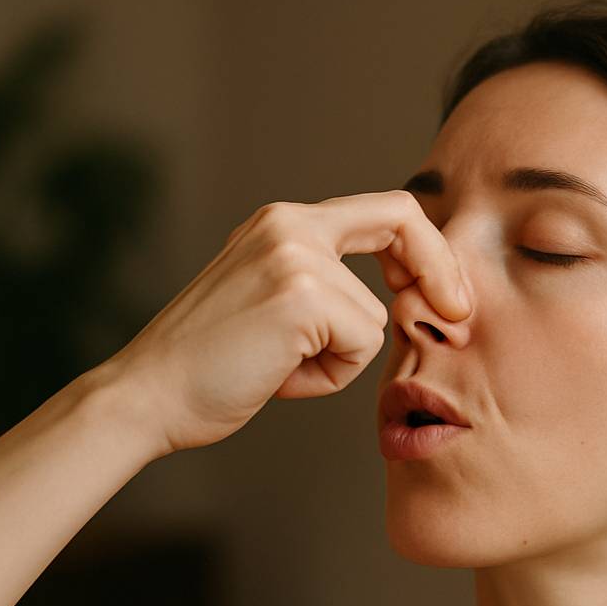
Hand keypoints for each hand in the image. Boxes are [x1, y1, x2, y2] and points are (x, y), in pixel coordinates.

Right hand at [95, 190, 473, 455]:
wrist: (148, 395)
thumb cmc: (210, 367)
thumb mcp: (272, 305)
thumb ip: (326, 288)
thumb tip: (409, 302)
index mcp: (282, 222)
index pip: (383, 210)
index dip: (427, 249)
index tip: (447, 295)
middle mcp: (288, 223)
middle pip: (403, 220)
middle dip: (441, 270)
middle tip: (458, 317)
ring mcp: (295, 255)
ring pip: (376, 315)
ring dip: (342, 360)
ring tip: (281, 369)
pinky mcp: (301, 295)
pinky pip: (361, 345)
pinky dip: (329, 376)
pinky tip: (279, 377)